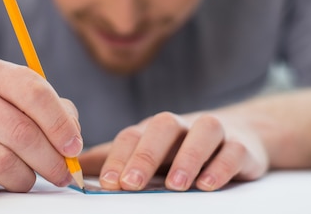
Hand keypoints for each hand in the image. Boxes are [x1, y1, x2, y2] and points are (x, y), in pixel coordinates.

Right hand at [0, 57, 82, 198]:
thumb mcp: (18, 103)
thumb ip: (54, 112)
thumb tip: (72, 141)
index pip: (33, 91)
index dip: (60, 124)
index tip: (74, 148)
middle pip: (20, 131)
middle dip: (50, 160)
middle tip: (62, 175)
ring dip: (23, 178)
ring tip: (26, 179)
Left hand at [79, 111, 268, 190]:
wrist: (239, 135)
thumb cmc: (181, 149)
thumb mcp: (147, 152)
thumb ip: (111, 161)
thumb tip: (69, 169)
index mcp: (154, 129)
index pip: (132, 135)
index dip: (118, 157)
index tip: (107, 183)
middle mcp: (182, 125)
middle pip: (163, 127)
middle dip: (145, 154)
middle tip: (131, 184)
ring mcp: (214, 132)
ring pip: (202, 132)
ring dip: (188, 157)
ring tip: (175, 186)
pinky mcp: (241, 146)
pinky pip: (233, 151)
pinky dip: (221, 165)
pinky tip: (208, 184)